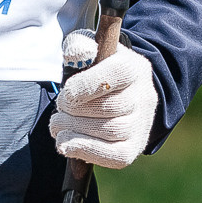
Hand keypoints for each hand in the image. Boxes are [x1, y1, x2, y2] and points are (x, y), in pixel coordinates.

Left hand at [51, 28, 158, 169]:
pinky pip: (116, 156)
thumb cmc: (99, 69)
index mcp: (134, 67)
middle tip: (60, 108)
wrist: (122, 94)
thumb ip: (80, 46)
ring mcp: (142, 124)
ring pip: (113, 131)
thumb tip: (75, 54)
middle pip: (112, 107)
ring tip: (57, 124)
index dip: (87, 85)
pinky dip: (87, 151)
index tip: (67, 92)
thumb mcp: (91, 49)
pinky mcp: (134, 147)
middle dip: (77, 109)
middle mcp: (144, 96)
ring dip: (77, 130)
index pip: (116, 74)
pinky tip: (66, 144)